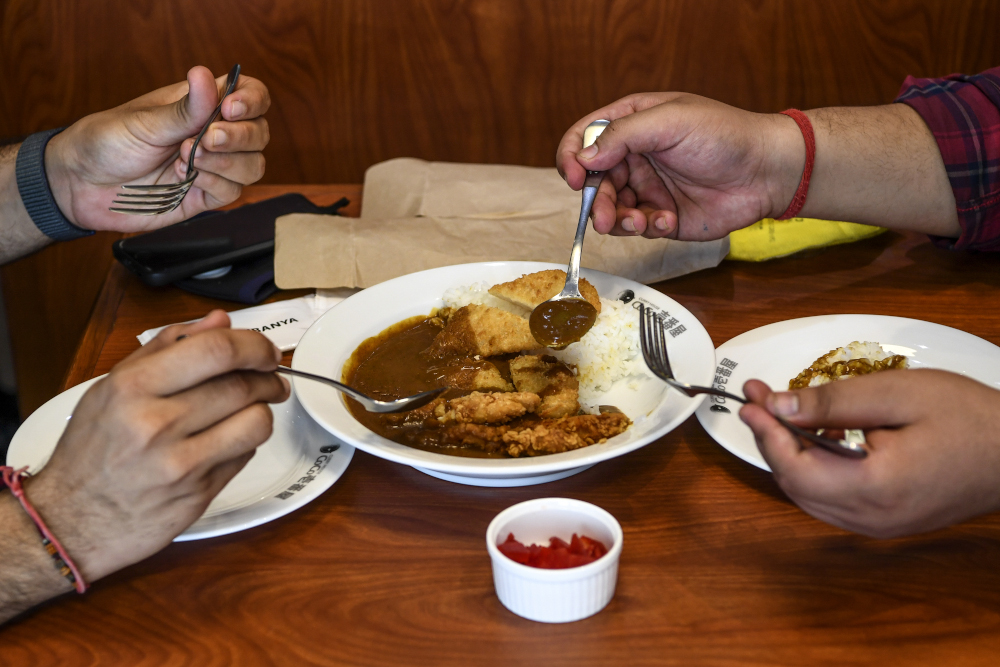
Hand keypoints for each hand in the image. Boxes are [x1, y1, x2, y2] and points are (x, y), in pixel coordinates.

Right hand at [24, 311, 288, 580]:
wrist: (69, 522)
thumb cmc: (91, 451)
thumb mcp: (113, 387)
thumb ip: (168, 348)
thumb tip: (220, 321)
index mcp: (132, 388)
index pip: (215, 351)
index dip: (254, 346)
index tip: (266, 351)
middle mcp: (156, 424)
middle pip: (242, 385)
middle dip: (268, 378)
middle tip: (272, 377)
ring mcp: (180, 464)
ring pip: (256, 422)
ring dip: (265, 409)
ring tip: (257, 405)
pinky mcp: (198, 494)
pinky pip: (245, 456)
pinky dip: (246, 441)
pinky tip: (228, 438)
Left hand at [45, 66, 270, 231]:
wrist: (80, 186)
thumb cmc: (105, 143)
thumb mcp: (145, 121)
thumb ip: (186, 108)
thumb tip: (207, 75)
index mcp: (201, 104)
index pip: (250, 95)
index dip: (252, 101)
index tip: (230, 109)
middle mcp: (212, 133)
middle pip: (259, 133)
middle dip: (239, 137)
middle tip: (205, 139)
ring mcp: (212, 166)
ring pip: (254, 165)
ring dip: (227, 163)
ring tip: (188, 159)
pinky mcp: (205, 196)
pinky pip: (233, 192)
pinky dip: (215, 184)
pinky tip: (185, 178)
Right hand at [556, 93, 803, 239]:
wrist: (766, 172)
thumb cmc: (725, 135)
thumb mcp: (670, 121)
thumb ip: (623, 136)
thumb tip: (584, 158)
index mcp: (632, 123)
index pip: (585, 138)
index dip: (571, 157)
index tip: (573, 177)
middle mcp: (634, 156)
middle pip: (592, 181)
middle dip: (595, 200)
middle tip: (604, 217)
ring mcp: (647, 187)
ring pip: (610, 209)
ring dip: (618, 219)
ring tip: (640, 221)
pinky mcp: (660, 215)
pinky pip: (636, 227)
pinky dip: (646, 227)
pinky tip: (668, 220)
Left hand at [739, 370, 999, 537]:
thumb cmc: (969, 418)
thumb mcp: (898, 394)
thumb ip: (832, 403)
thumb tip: (777, 407)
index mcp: (874, 488)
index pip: (794, 468)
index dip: (765, 432)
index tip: (751, 398)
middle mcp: (872, 518)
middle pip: (795, 485)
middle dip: (771, 439)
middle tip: (760, 399)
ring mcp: (881, 526)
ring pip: (809, 496)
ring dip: (789, 455)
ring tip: (780, 412)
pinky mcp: (888, 522)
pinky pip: (832, 501)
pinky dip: (813, 470)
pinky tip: (815, 437)